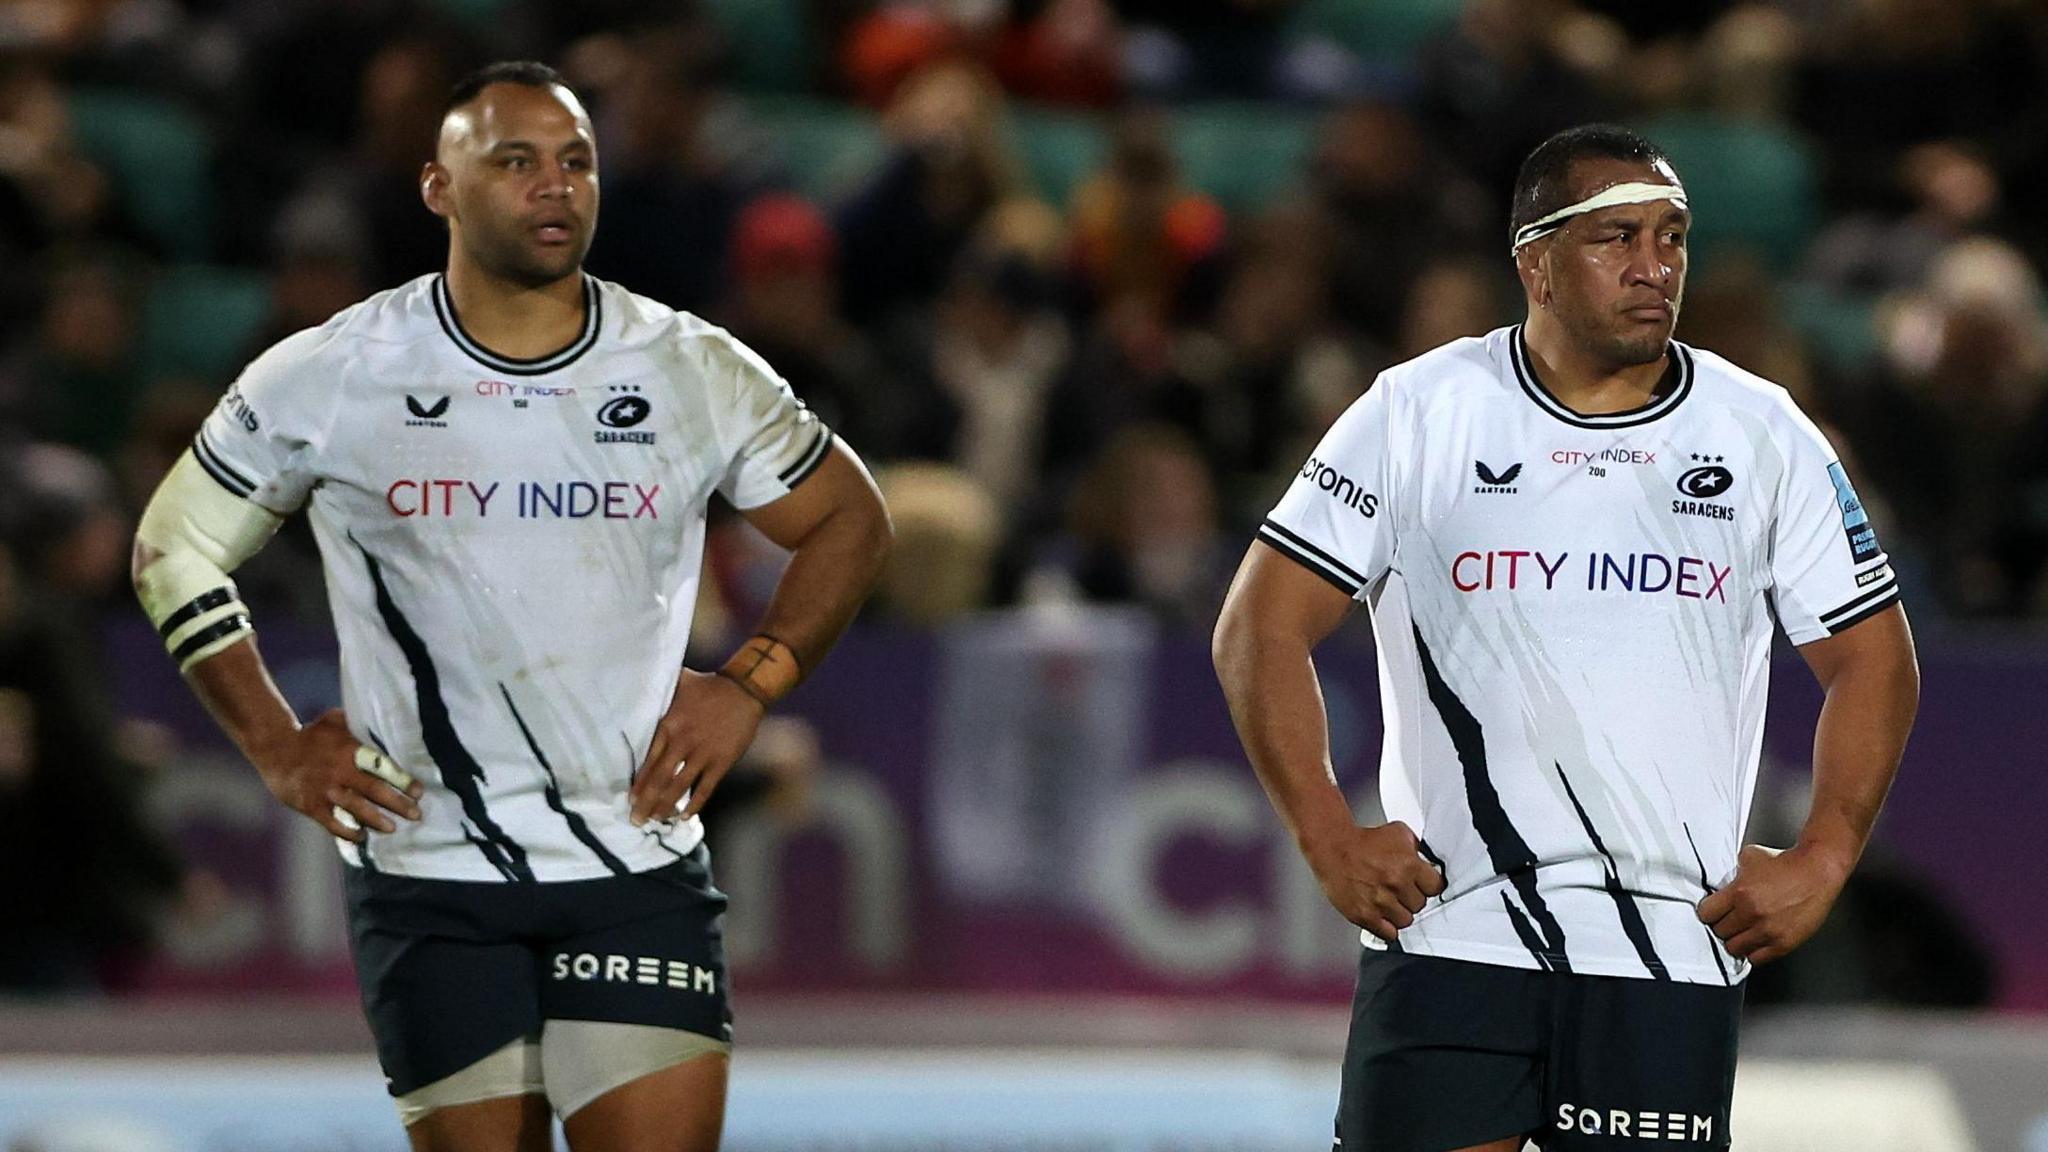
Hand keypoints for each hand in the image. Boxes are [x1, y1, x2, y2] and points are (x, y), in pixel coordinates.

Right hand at [248, 709, 421, 842]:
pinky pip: (333, 823)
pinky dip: (348, 832)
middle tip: (416, 814)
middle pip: (375, 790)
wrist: (275, 749)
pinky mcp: (311, 805)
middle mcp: (341, 771)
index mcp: (350, 750)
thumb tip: (381, 718)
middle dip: (398, 804)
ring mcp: (326, 790)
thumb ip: (358, 722)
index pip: (383, 766)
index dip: (403, 780)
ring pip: (357, 808)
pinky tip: (361, 836)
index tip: (419, 792)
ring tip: (393, 828)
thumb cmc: (310, 735)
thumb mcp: (335, 721)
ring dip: (377, 820)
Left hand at [630, 670, 764, 825]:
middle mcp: (682, 743)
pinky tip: (685, 816)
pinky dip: (695, 804)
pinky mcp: (722, 762)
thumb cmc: (708, 686)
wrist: (744, 690)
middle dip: (646, 802)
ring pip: (679, 787)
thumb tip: (634, 686)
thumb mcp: (677, 684)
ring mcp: (703, 754)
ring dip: (666, 806)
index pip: (648, 761)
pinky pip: (706, 788)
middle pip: (660, 779)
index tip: (630, 800)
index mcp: (668, 725)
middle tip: (636, 820)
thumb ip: (658, 691)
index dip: (638, 783)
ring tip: (657, 820)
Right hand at [1305, 820, 1447, 941]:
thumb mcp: (1398, 833)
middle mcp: (1396, 885)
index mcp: (1409, 865)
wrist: (1333, 848)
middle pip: (1420, 905)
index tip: (1424, 885)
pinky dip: (1387, 927)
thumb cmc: (1363, 841)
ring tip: (1390, 901)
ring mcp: (1380, 903)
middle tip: (1401, 890)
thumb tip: (1429, 863)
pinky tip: (1383, 916)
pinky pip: (1388, 934)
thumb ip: (1417, 849)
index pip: (1436, 887)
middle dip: (1412, 897)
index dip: (1429, 885)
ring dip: (1400, 913)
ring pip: (1406, 921)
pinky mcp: (1364, 916)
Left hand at [1696, 843, 1849, 963]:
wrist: (1818, 870)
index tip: (1712, 912)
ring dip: (1736, 941)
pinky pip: (1756, 959)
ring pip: (1735, 949)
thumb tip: (1720, 885)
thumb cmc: (1787, 863)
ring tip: (1742, 932)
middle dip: (1722, 925)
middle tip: (1729, 921)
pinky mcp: (1784, 943)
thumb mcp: (1749, 858)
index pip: (1706, 914)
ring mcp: (1768, 931)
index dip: (1708, 912)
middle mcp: (1753, 913)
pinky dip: (1753, 952)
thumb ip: (1732, 874)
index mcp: (1740, 893)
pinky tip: (1755, 941)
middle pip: (1719, 932)